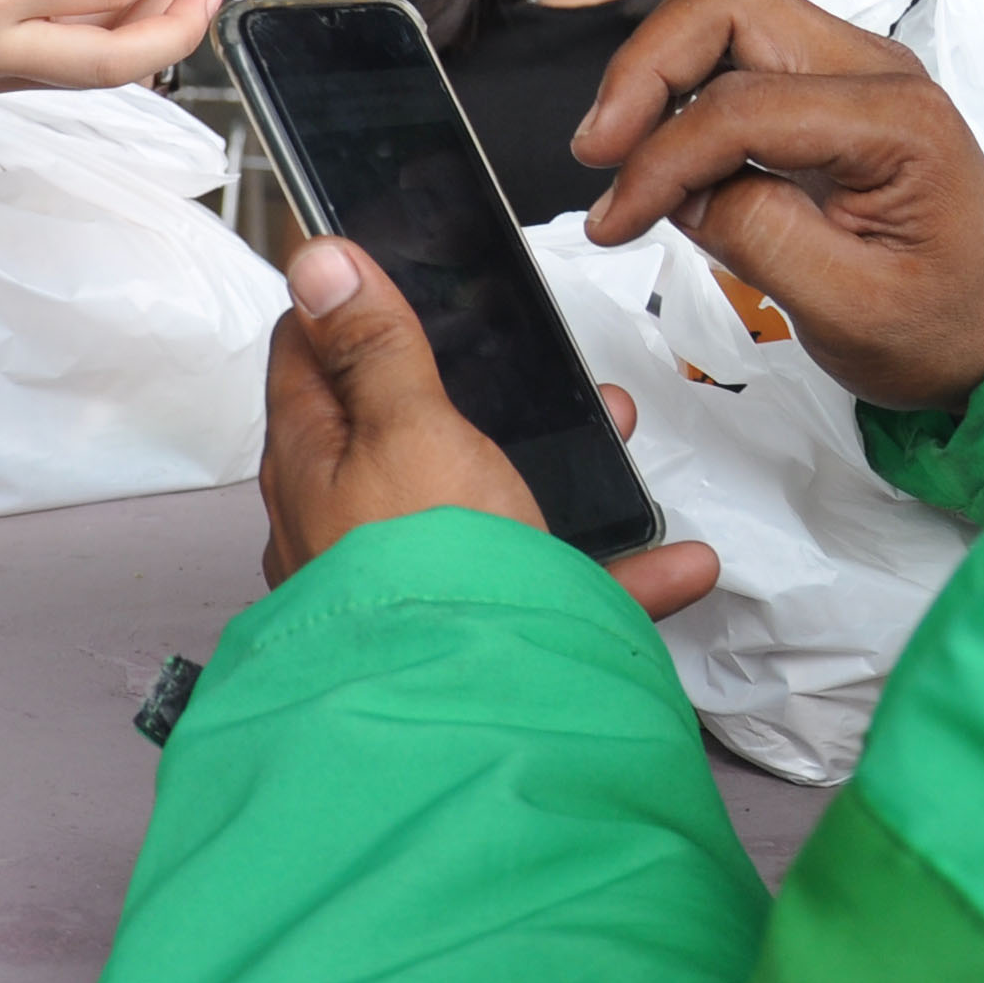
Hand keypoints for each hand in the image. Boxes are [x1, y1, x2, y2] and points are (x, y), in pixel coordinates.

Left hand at [259, 240, 721, 618]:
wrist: (460, 721)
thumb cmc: (417, 571)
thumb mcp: (408, 427)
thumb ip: (377, 349)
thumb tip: (318, 262)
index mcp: (316, 459)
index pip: (306, 356)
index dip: (347, 305)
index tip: (394, 270)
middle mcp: (351, 523)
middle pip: (407, 428)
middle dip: (479, 385)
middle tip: (530, 355)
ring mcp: (417, 582)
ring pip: (490, 505)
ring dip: (557, 469)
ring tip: (617, 436)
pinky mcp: (481, 635)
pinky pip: (559, 590)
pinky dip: (621, 570)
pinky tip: (677, 563)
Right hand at [572, 0, 983, 414]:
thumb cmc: (943, 322)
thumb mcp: (853, 312)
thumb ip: (765, 241)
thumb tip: (686, 194)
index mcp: (896, 119)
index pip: (742, 103)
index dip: (662, 158)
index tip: (615, 220)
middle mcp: (874, 70)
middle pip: (727, 2)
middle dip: (645, 70)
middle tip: (601, 153)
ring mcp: (848, 67)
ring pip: (722, 11)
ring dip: (656, 73)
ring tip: (622, 160)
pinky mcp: (822, 86)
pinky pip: (732, 51)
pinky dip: (680, 90)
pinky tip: (661, 159)